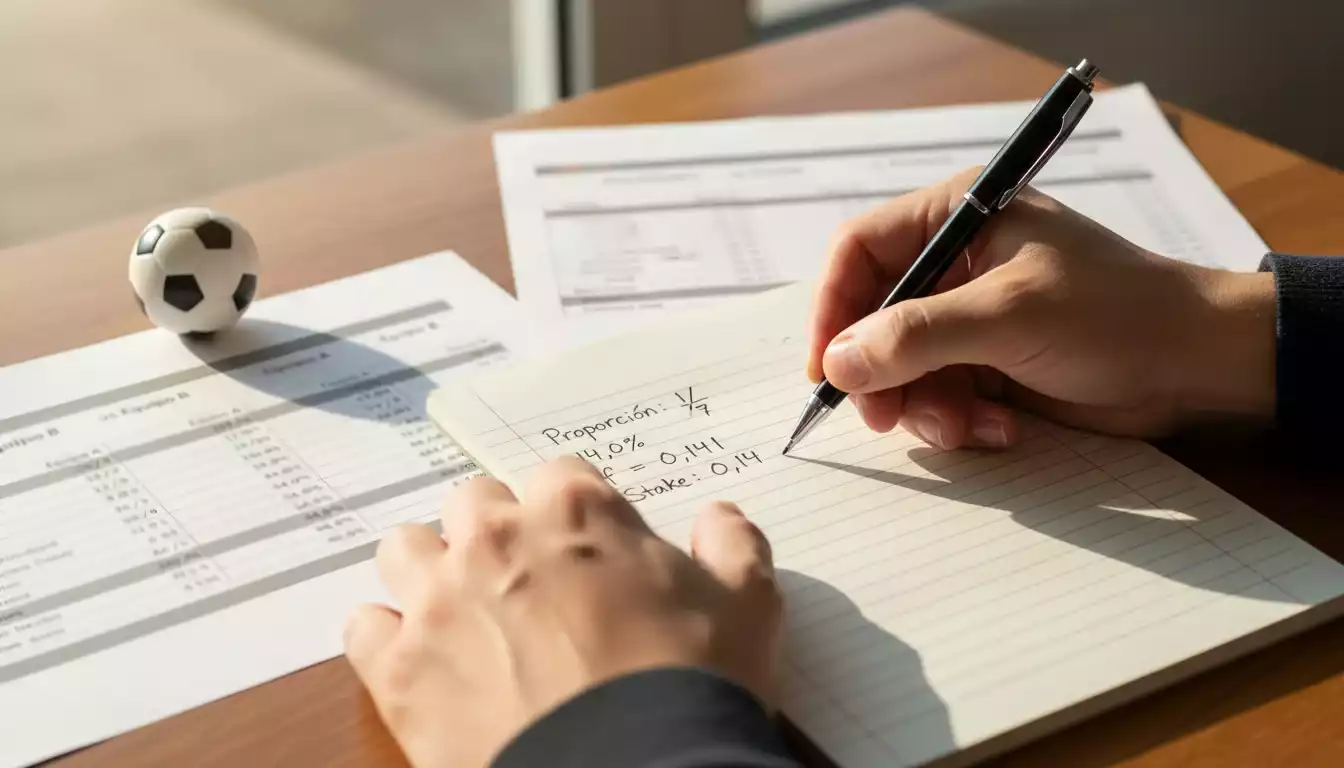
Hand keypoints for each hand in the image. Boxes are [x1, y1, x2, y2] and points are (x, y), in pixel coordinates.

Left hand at [342, 457, 782, 767]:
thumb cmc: (693, 685)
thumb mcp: (749, 608)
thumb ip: (734, 547)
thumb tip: (721, 519)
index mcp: (575, 511)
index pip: (560, 475)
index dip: (575, 514)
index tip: (589, 551)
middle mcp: (495, 538)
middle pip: (474, 502)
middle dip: (497, 532)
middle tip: (527, 583)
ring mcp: (438, 601)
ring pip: (405, 547)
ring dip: (429, 569)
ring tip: (461, 612)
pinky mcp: (399, 669)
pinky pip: (364, 626)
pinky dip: (386, 638)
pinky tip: (420, 663)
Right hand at [806, 167, 1276, 447]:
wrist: (1196, 365)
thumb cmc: (1112, 314)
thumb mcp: (1008, 317)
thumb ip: (916, 337)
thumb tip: (836, 363)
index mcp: (956, 217)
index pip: (859, 252)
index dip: (832, 309)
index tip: (825, 369)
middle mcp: (953, 263)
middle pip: (872, 318)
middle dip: (880, 373)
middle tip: (884, 419)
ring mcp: (969, 316)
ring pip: (900, 367)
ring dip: (924, 407)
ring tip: (967, 428)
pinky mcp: (987, 363)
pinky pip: (938, 395)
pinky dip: (958, 420)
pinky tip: (1001, 429)